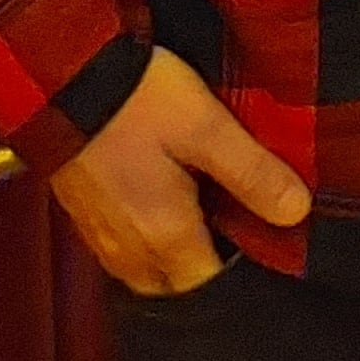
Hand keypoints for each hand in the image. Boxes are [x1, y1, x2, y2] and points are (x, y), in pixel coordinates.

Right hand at [47, 46, 310, 291]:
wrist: (61, 75)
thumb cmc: (138, 99)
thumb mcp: (206, 127)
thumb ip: (252, 173)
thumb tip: (298, 213)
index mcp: (165, 236)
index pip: (211, 286)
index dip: (240, 268)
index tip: (260, 236)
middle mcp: (129, 251)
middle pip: (177, 284)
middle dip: (205, 265)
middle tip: (231, 221)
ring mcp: (100, 237)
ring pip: (146, 270)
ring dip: (173, 254)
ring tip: (197, 209)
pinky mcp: (82, 216)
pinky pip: (121, 249)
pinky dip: (144, 239)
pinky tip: (157, 199)